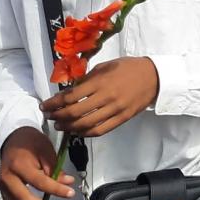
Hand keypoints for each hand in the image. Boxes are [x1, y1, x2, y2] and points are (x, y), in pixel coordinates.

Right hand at [0, 126, 76, 199]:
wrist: (14, 138)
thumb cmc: (30, 142)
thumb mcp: (46, 149)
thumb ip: (55, 168)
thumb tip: (67, 182)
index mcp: (19, 165)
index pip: (39, 182)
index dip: (56, 189)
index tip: (70, 193)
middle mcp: (8, 178)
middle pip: (24, 198)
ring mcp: (3, 186)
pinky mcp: (3, 191)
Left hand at [40, 57, 158, 136]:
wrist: (154, 76)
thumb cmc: (128, 67)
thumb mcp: (106, 66)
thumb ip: (88, 79)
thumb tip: (70, 90)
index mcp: (101, 81)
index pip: (71, 96)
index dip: (54, 103)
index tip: (45, 105)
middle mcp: (106, 97)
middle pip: (75, 112)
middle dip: (58, 116)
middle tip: (50, 116)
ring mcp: (115, 110)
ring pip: (86, 124)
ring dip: (69, 127)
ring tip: (61, 126)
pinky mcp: (122, 118)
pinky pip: (100, 130)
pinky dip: (85, 133)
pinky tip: (78, 131)